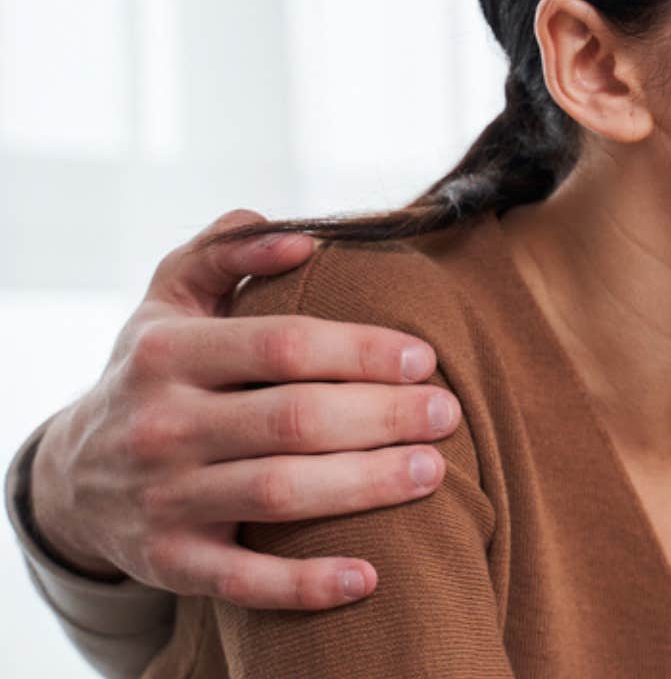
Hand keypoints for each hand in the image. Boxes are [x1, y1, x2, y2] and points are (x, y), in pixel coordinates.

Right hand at [28, 210, 461, 609]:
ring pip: (279, 494)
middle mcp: (161, 425)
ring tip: (434, 472)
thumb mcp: (170, 300)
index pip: (283, 345)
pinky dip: (305, 583)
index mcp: (169, 353)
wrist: (69, 476)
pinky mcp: (169, 561)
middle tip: (448, 413)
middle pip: (293, 420)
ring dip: (366, 486)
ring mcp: (163, 498)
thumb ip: (228, 251)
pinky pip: (243, 580)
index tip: (424, 357)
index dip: (361, 350)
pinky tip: (369, 577)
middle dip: (383, 417)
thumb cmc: (153, 373)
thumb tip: (302, 238)